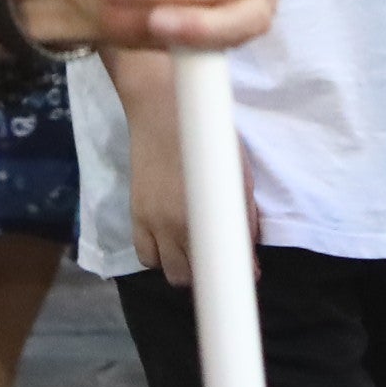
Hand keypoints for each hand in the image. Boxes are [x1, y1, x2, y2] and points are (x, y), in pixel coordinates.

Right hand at [115, 55, 256, 289]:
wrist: (161, 109)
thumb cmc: (208, 136)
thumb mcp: (237, 174)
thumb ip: (244, 215)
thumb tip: (250, 253)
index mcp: (203, 215)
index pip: (219, 265)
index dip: (235, 276)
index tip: (245, 275)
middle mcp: (174, 225)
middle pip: (188, 277)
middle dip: (206, 276)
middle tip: (219, 261)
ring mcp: (151, 222)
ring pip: (166, 271)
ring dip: (182, 268)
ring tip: (194, 252)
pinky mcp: (135, 214)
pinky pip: (144, 255)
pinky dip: (158, 256)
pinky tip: (171, 242)